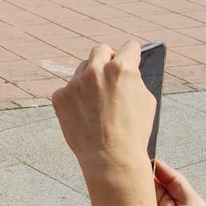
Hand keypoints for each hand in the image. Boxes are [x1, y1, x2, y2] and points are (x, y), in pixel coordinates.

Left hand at [52, 40, 154, 172]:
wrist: (110, 157)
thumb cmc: (133, 131)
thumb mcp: (145, 99)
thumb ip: (134, 79)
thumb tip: (128, 70)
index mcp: (122, 68)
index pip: (129, 48)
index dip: (132, 54)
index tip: (131, 56)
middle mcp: (96, 71)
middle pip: (100, 51)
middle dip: (107, 57)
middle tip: (109, 68)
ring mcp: (75, 83)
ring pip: (82, 70)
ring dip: (90, 78)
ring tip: (97, 98)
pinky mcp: (59, 97)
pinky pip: (68, 89)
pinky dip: (75, 98)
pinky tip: (83, 112)